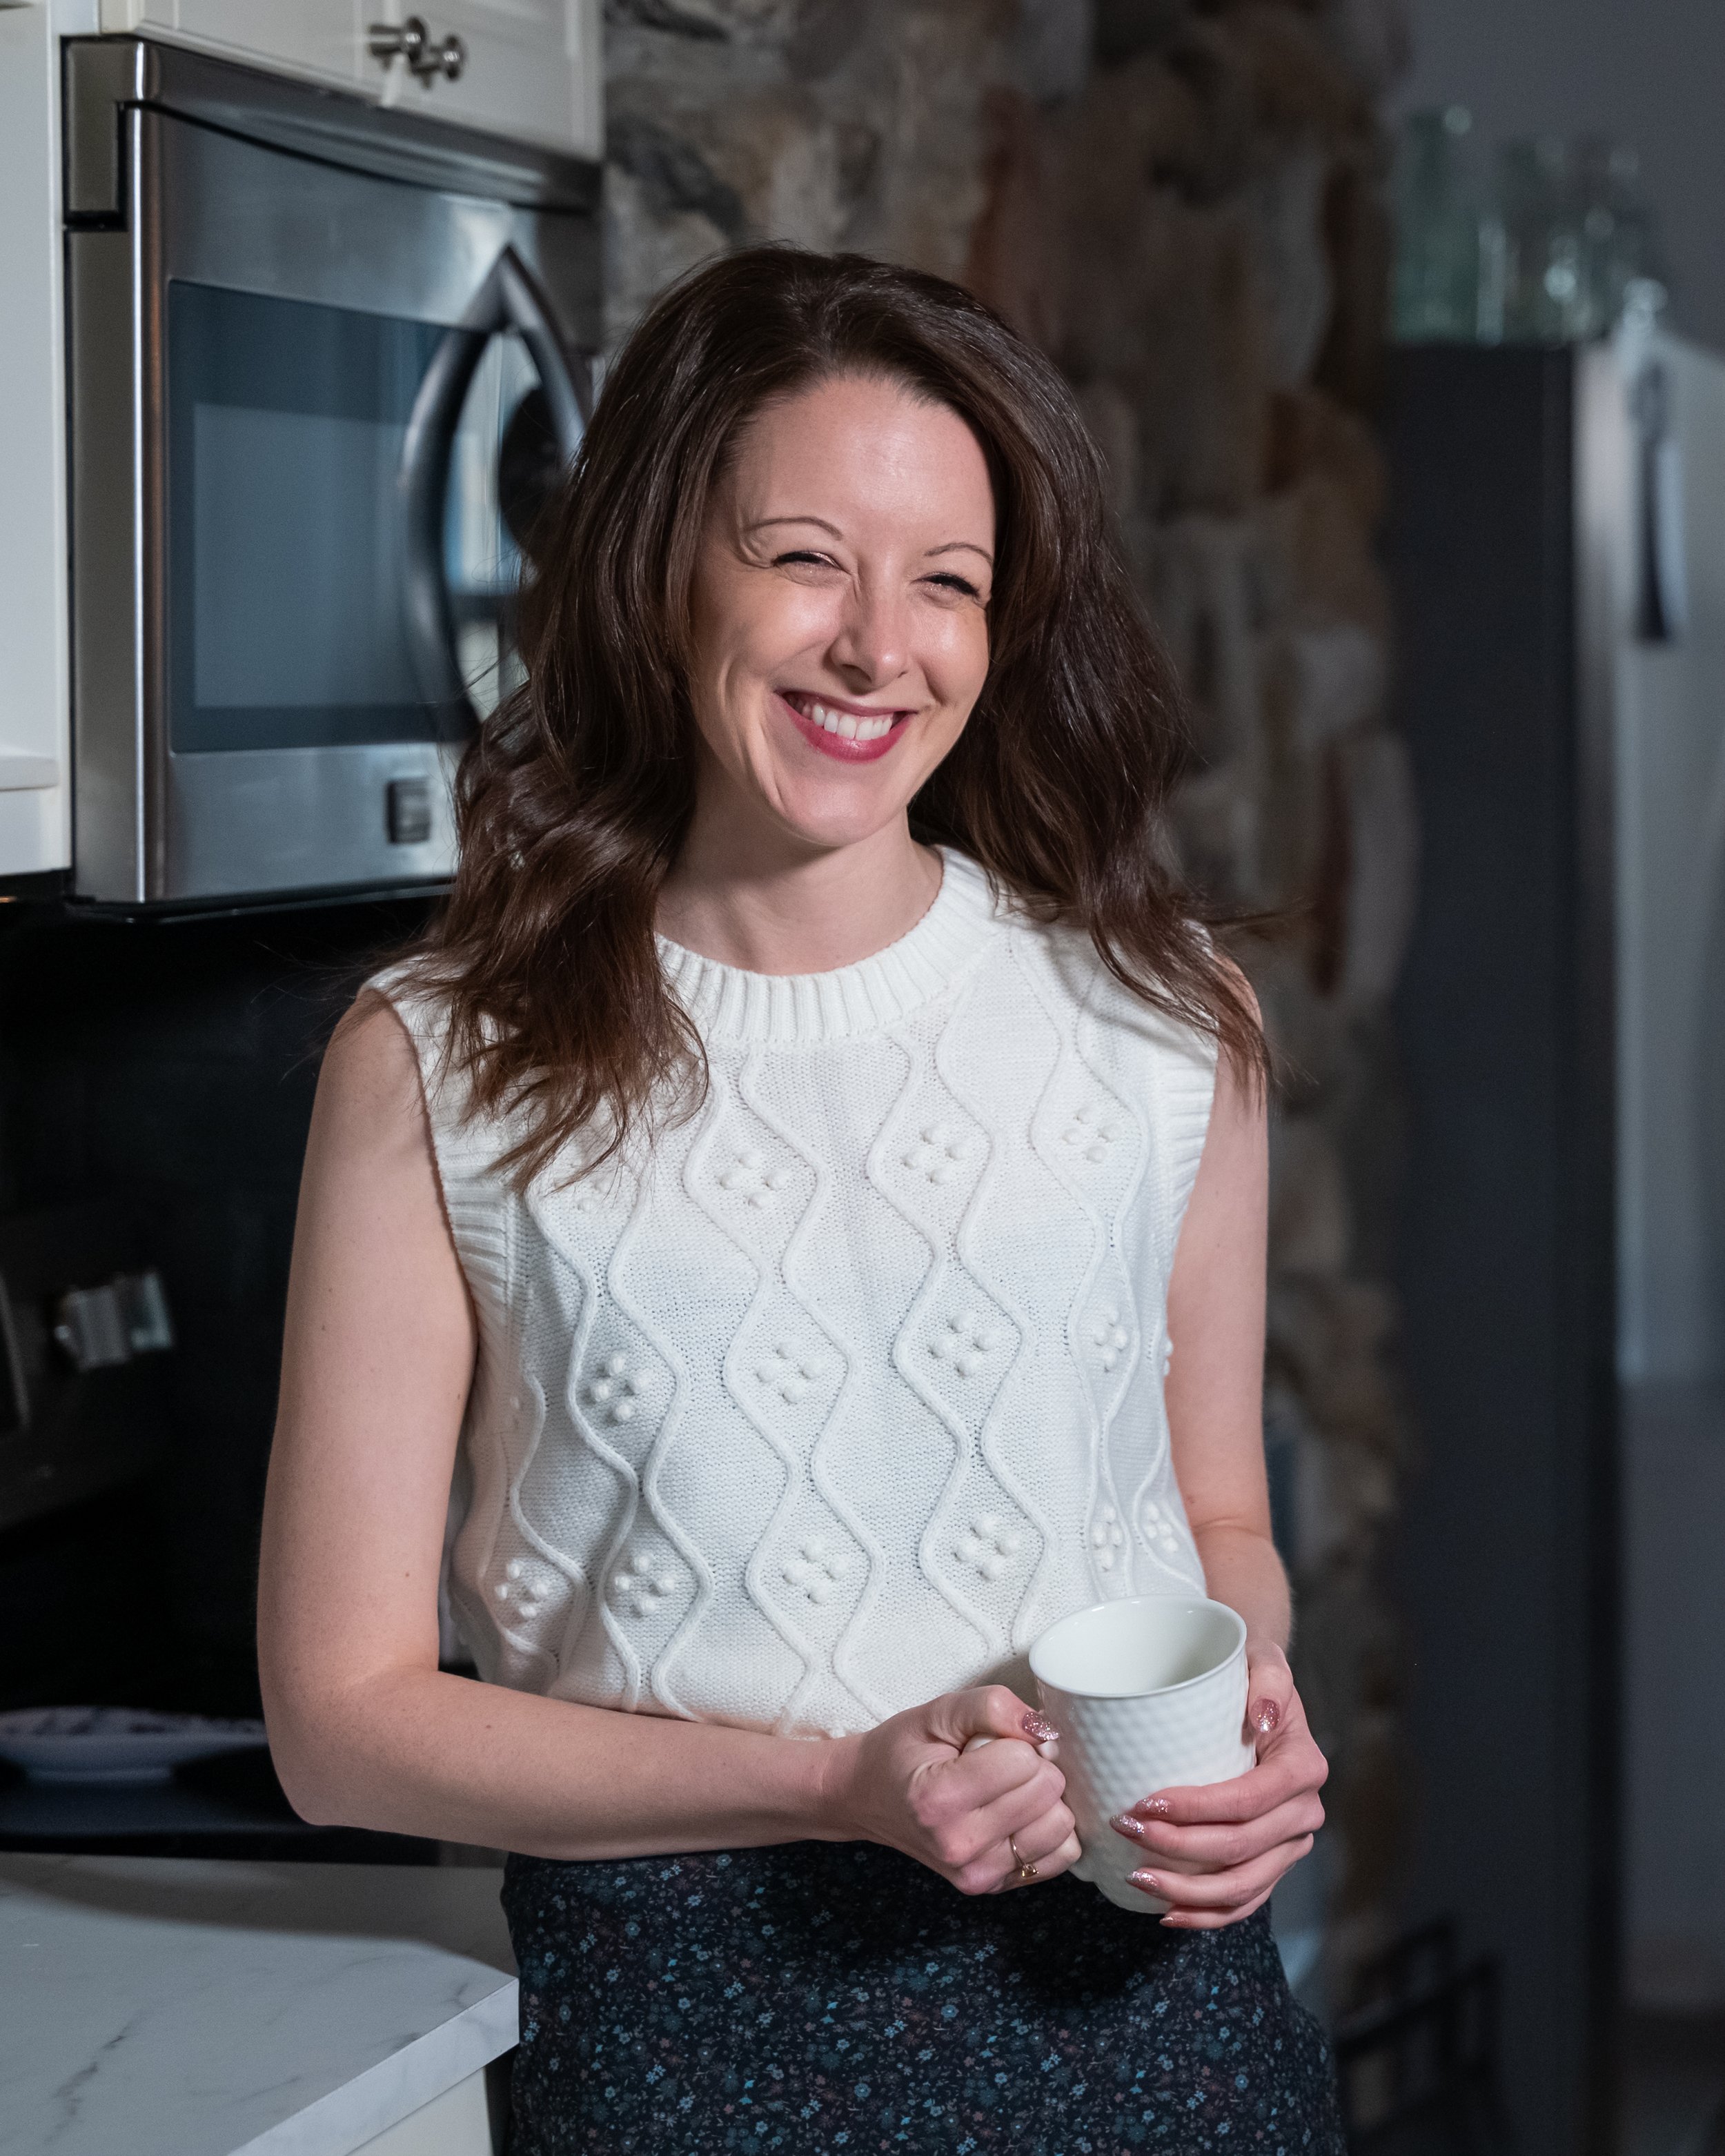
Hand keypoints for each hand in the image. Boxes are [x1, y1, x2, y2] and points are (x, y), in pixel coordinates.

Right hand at [822, 1685, 1079, 1895]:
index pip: (1023, 1762)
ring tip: (1008, 1790)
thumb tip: (1043, 1729)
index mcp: (938, 1799)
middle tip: (999, 1764)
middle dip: (1034, 1766)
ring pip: (1061, 1827)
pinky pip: (1060, 1856)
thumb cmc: (902, 1752)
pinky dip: (1049, 1830)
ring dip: (1045, 1799)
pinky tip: (1019, 1815)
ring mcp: (977, 1874)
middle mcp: (958, 1846)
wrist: (868, 1798)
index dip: (1016, 1740)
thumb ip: (991, 1706)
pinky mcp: (993, 1887)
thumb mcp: (937, 1712)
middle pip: (1047, 1792)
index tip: (993, 1742)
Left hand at [1108, 1638, 1326, 1928]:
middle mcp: (1304, 1813)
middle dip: (1178, 1848)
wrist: (1260, 1695)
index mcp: (1302, 1767)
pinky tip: (1168, 1912)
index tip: (1144, 1802)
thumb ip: (1268, 1679)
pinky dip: (1208, 1915)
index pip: (1246, 1801)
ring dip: (1187, 1891)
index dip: (1195, 1810)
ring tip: (1137, 1876)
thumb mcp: (1263, 1661)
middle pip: (1239, 1848)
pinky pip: (1245, 1901)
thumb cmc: (1250, 1676)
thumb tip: (1259, 1717)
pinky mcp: (1274, 1864)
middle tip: (1125, 1830)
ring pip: (1241, 1886)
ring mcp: (1290, 1845)